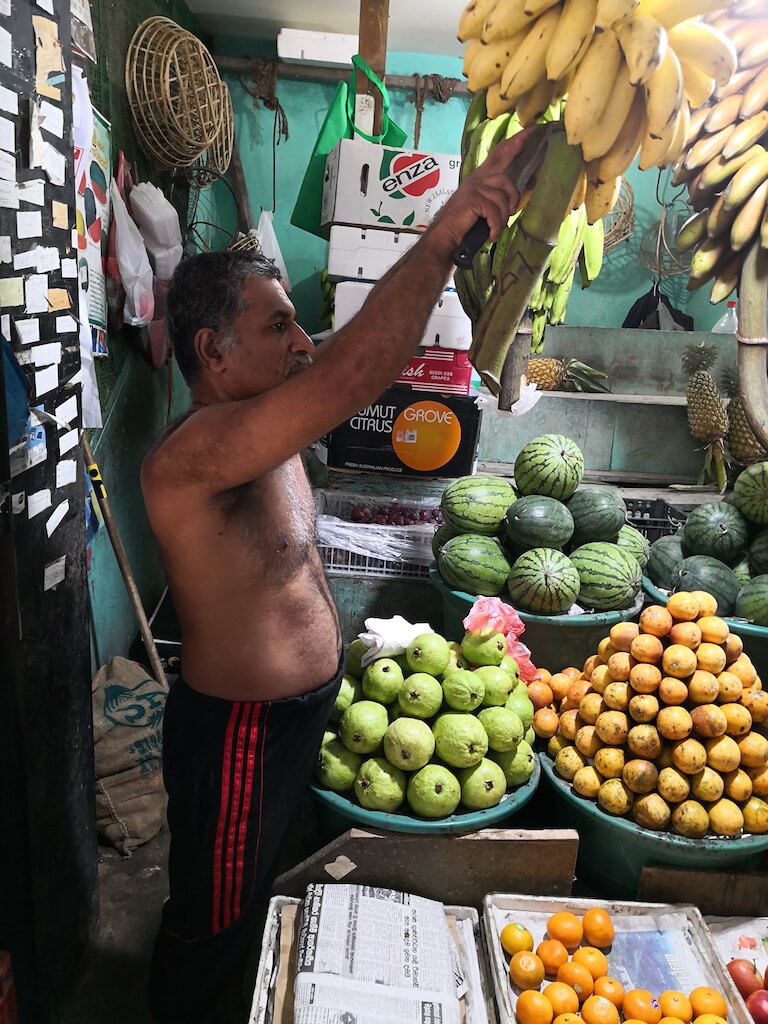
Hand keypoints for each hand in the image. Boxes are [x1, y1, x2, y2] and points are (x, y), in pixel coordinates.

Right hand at [428, 126, 536, 250]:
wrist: (444, 237)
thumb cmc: (462, 226)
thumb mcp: (480, 208)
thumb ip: (493, 199)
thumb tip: (513, 201)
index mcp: (478, 180)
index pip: (497, 157)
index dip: (512, 144)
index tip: (528, 131)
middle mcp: (476, 179)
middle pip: (501, 162)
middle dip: (516, 148)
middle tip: (529, 136)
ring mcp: (474, 187)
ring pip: (502, 195)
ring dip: (504, 215)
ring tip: (498, 226)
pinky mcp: (473, 199)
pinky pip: (494, 211)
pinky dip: (496, 226)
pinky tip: (493, 235)